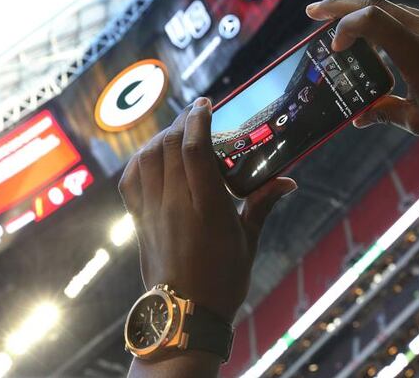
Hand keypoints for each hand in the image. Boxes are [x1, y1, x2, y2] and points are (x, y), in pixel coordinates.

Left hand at [118, 98, 296, 323]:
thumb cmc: (222, 280)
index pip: (195, 149)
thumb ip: (262, 205)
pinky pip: (131, 179)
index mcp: (206, 208)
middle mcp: (174, 204)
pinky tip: (154, 158)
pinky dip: (141, 159)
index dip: (198, 120)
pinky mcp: (139, 220)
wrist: (184, 313)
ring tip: (178, 134)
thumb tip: (288, 182)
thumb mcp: (248, 241)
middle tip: (197, 116)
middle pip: (169, 146)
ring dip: (161, 138)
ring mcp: (152, 211)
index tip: (206, 105)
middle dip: (182, 123)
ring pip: (147, 157)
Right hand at [306, 0, 418, 138]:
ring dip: (357, 10)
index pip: (374, 19)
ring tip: (330, 19)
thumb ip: (387, 113)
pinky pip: (403, 16)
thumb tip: (359, 117)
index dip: (347, 27)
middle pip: (377, 3)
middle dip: (340, 6)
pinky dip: (378, 19)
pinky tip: (366, 32)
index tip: (334, 48)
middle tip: (311, 13)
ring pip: (390, 6)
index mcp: (418, 52)